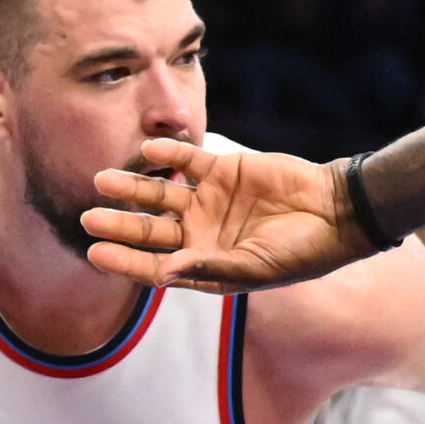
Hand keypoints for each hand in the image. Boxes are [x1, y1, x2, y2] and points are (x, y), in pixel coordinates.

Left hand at [80, 138, 373, 292]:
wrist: (336, 210)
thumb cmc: (300, 252)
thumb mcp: (255, 267)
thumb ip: (210, 268)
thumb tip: (166, 271)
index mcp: (204, 264)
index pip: (153, 265)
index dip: (124, 260)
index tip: (95, 252)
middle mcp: (200, 233)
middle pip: (148, 229)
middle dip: (118, 223)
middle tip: (87, 216)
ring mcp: (210, 200)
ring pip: (159, 193)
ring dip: (132, 187)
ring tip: (102, 180)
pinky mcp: (224, 170)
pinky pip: (187, 161)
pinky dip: (167, 156)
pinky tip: (147, 152)